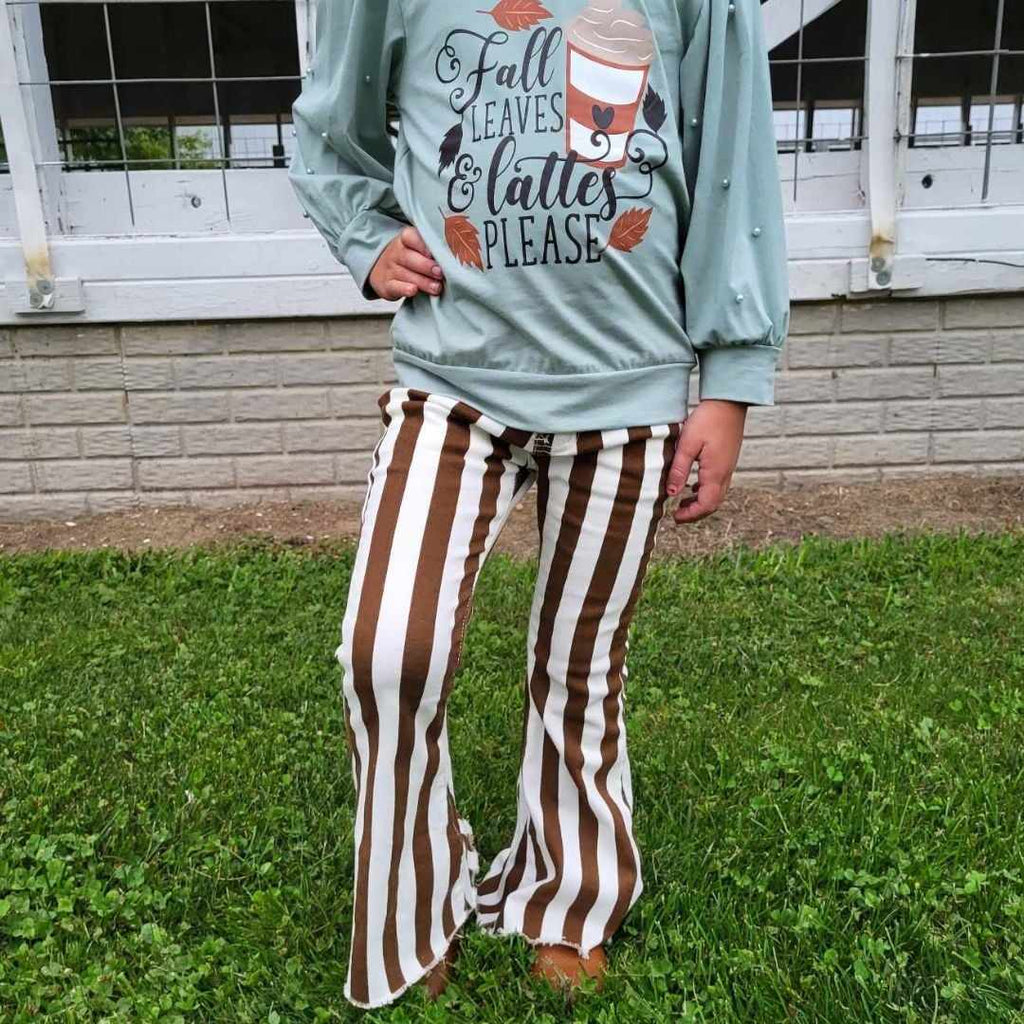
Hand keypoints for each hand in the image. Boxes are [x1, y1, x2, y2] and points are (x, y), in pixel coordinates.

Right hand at [368, 225, 444, 299]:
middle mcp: (396, 253)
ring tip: (437, 287)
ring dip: (423, 281)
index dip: (422, 244)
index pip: (409, 236)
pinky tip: (414, 290)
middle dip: (426, 266)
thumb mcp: (417, 249)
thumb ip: (433, 249)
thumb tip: (455, 255)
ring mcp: (390, 269)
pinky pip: (395, 286)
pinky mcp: (387, 285)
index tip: (433, 253)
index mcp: (405, 240)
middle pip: (409, 257)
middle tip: (440, 273)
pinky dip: (404, 289)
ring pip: (405, 274)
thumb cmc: (410, 259)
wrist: (383, 271)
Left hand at [667, 399, 747, 523]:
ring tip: (682, 502)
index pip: (706, 505)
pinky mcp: (727, 459)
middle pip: (713, 504)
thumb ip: (679, 470)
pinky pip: (718, 483)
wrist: (729, 401)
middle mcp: (725, 473)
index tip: (674, 518)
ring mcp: (728, 466)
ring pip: (716, 494)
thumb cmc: (707, 420)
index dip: (690, 515)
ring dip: (700, 503)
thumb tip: (671, 494)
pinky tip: (693, 486)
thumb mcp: (687, 444)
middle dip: (695, 513)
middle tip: (677, 515)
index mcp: (715, 472)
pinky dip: (705, 490)